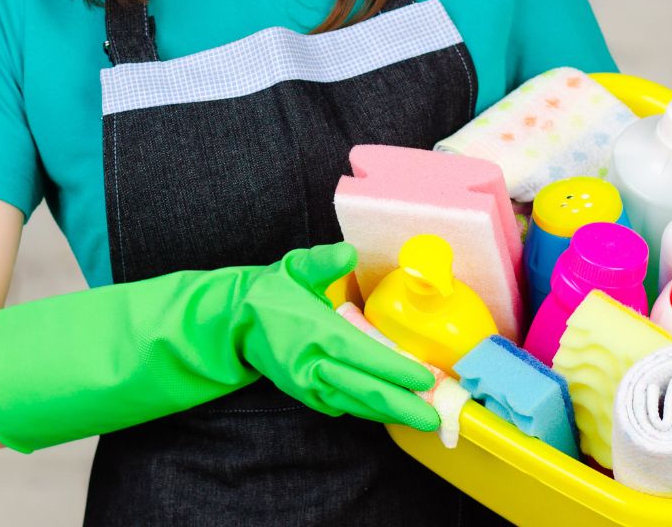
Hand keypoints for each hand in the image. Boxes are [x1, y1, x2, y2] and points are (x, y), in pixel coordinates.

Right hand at [233, 242, 441, 430]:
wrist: (236, 324)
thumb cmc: (272, 293)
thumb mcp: (295, 268)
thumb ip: (323, 261)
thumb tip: (349, 253)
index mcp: (315, 331)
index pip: (362, 354)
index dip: (395, 369)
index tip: (425, 378)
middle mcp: (311, 364)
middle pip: (363, 389)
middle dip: (402, 405)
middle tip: (435, 417)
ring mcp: (307, 385)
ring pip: (355, 403)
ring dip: (389, 412)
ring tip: (422, 418)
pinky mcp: (305, 395)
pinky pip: (342, 406)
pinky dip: (368, 410)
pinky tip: (390, 410)